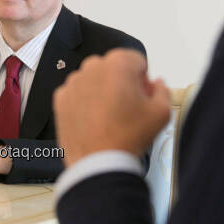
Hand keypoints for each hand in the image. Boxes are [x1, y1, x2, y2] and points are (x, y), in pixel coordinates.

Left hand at [53, 49, 170, 166]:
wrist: (98, 162)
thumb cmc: (127, 137)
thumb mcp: (161, 113)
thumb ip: (162, 90)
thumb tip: (156, 84)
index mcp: (118, 64)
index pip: (136, 60)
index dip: (142, 78)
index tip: (142, 95)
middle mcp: (92, 67)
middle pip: (113, 68)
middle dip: (121, 82)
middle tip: (127, 107)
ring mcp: (73, 83)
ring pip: (93, 80)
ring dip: (102, 91)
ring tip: (109, 117)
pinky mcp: (60, 98)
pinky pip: (77, 94)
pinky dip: (84, 102)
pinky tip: (93, 120)